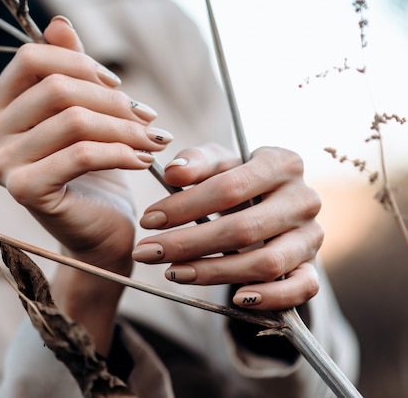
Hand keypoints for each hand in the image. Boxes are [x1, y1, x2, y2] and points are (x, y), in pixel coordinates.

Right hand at [0, 17, 170, 352]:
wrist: (96, 232)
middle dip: (114, 100)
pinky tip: (143, 160)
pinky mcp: (24, 191)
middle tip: (148, 118)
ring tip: (153, 140)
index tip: (118, 87)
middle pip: (57, 88)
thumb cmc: (91, 174)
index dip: (81, 63)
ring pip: (74, 120)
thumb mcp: (82, 115)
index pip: (32, 59)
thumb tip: (59, 22)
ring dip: (125, 127)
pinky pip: (81, 154)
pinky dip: (122, 152)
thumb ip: (68, 71)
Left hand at [132, 144, 322, 310]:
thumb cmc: (237, 180)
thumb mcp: (216, 163)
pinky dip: (270, 298)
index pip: (230, 187)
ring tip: (173, 273)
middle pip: (243, 229)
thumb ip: (195, 162)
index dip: (185, 206)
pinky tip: (235, 298)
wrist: (269, 203)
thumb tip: (173, 172)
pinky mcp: (312, 265)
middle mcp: (304, 198)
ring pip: (266, 263)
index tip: (148, 220)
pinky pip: (302, 289)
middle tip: (148, 252)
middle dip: (188, 244)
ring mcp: (312, 235)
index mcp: (282, 163)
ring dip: (214, 273)